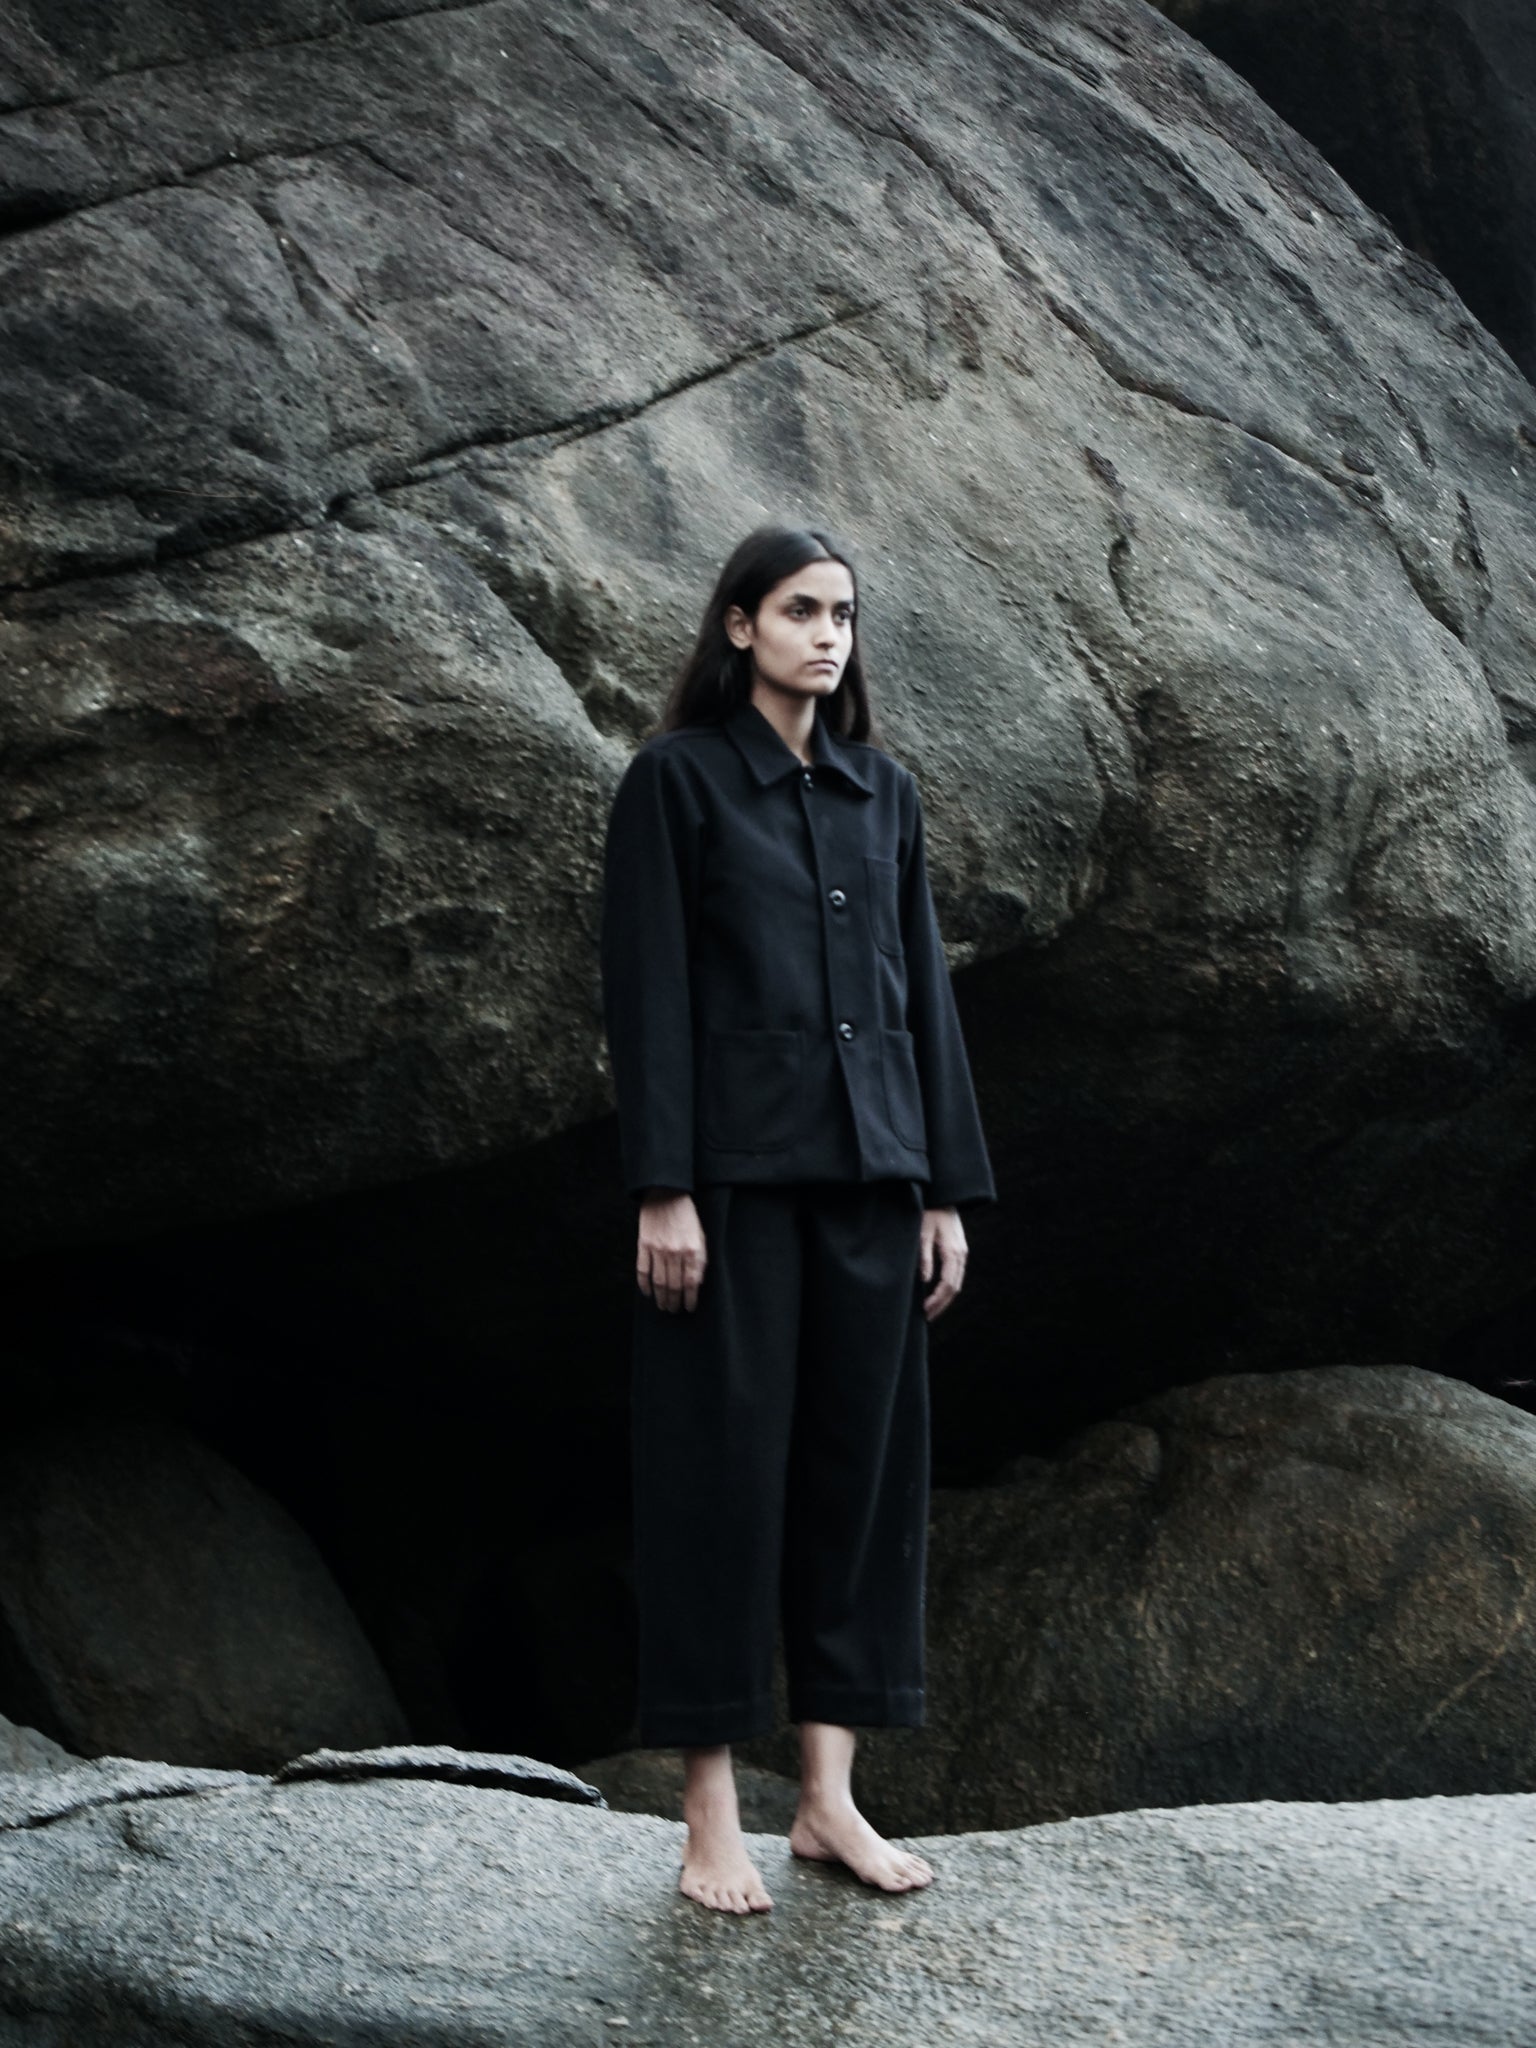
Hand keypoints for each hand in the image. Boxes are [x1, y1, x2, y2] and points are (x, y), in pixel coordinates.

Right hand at [637, 1189, 707, 1311]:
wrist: (666, 1194)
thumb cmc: (686, 1216)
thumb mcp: (700, 1235)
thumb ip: (700, 1258)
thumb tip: (696, 1282)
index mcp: (691, 1250)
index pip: (691, 1282)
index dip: (690, 1299)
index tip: (689, 1308)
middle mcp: (674, 1252)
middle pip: (674, 1285)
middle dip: (675, 1302)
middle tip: (674, 1310)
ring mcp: (657, 1249)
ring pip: (658, 1282)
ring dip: (661, 1298)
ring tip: (663, 1307)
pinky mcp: (644, 1245)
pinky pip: (642, 1270)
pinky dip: (644, 1285)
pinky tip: (648, 1293)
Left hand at [919, 1205, 967, 1319]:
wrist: (944, 1195)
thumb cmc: (930, 1211)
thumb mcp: (922, 1232)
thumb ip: (924, 1256)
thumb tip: (925, 1280)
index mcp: (953, 1252)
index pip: (948, 1284)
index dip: (937, 1300)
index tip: (925, 1310)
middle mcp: (961, 1255)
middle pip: (955, 1287)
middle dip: (941, 1304)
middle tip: (927, 1316)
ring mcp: (962, 1253)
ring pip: (957, 1282)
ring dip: (945, 1297)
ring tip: (931, 1309)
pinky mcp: (958, 1250)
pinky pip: (955, 1274)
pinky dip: (947, 1287)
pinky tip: (937, 1292)